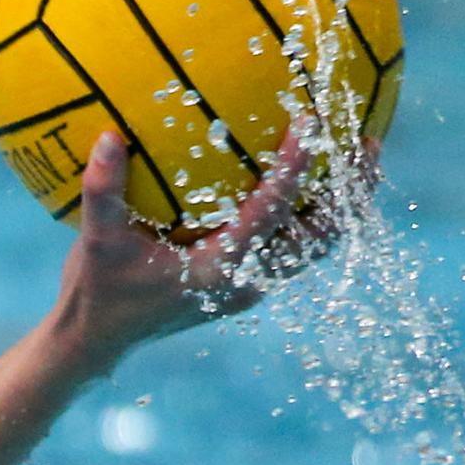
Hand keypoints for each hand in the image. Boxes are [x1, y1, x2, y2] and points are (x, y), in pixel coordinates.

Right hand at [45, 126, 353, 372]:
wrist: (98, 341)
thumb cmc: (97, 291)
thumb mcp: (95, 241)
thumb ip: (102, 191)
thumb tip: (110, 137)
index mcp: (217, 269)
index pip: (269, 213)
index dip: (293, 168)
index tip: (310, 124)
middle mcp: (246, 280)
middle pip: (318, 235)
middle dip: (348, 190)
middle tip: (368, 142)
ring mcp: (252, 284)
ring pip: (315, 244)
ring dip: (340, 203)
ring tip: (358, 158)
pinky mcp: (248, 282)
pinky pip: (294, 244)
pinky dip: (312, 212)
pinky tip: (315, 180)